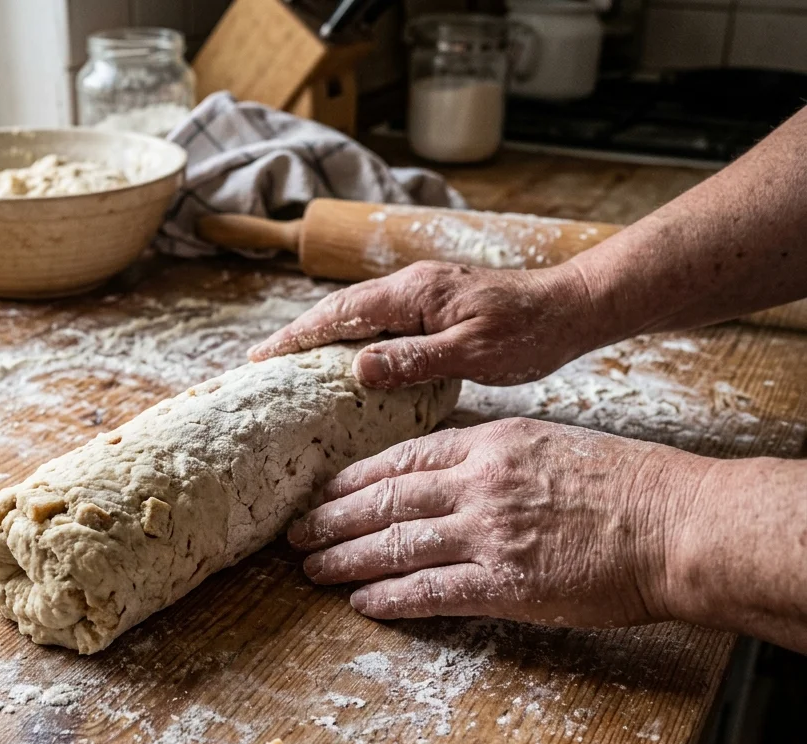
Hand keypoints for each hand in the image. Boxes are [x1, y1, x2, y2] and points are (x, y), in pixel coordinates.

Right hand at [249, 261, 607, 387]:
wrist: (572, 309)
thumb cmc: (530, 332)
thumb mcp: (473, 353)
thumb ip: (415, 360)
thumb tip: (358, 367)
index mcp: (415, 293)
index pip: (341, 313)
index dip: (298, 336)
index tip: (262, 356)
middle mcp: (412, 286)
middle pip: (341, 309)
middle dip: (299, 334)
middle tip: (262, 361)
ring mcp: (423, 294)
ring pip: (358, 314)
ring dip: (323, 335)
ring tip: (291, 362)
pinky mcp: (435, 307)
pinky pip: (380, 321)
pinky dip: (352, 338)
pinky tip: (346, 360)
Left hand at [287, 418, 705, 628]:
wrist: (677, 523)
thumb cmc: (625, 483)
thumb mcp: (549, 444)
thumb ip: (493, 456)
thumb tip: (449, 474)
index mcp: (490, 443)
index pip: (402, 458)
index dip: (354, 478)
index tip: (323, 491)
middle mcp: (479, 484)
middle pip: (384, 500)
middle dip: (332, 518)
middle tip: (296, 532)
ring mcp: (490, 534)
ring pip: (395, 545)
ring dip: (346, 559)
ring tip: (312, 569)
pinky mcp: (507, 585)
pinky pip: (431, 591)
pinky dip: (390, 598)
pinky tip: (363, 602)